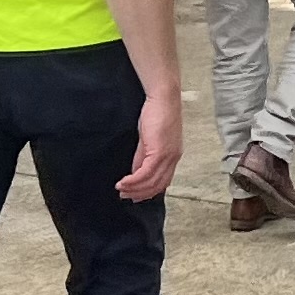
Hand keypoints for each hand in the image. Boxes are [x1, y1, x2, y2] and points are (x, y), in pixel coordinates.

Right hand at [118, 86, 182, 202]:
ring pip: (151, 182)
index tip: (135, 196)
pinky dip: (133, 180)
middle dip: (140, 194)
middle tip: (125, 197)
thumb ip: (143, 156)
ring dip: (134, 189)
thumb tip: (135, 172)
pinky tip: (123, 182)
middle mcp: (173, 158)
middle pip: (158, 185)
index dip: (149, 191)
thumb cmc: (157, 112)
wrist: (163, 98)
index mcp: (173, 155)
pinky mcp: (160, 152)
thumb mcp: (148, 139)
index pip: (163, 181)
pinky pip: (145, 173)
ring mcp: (168, 156)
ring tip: (120, 191)